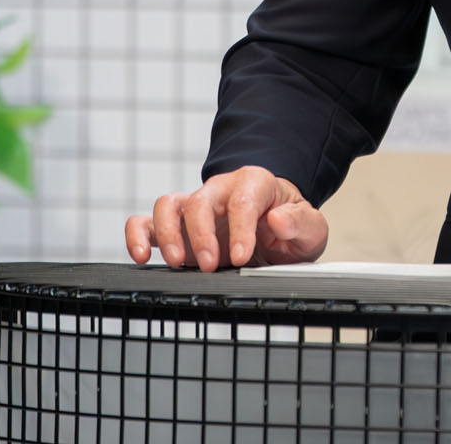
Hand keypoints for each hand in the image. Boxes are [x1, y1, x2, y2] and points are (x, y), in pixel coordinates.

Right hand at [124, 167, 328, 271]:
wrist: (277, 226)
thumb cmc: (291, 225)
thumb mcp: (312, 228)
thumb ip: (301, 223)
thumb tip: (278, 219)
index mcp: (256, 184)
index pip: (243, 201)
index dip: (240, 229)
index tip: (240, 257)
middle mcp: (221, 190)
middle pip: (200, 200)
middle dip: (202, 235)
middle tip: (210, 266)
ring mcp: (196, 206)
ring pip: (169, 204)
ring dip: (168, 234)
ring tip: (177, 263)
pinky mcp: (177, 225)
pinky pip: (147, 220)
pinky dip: (138, 235)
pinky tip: (141, 257)